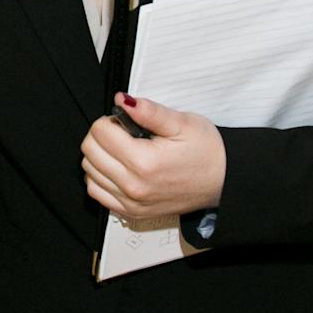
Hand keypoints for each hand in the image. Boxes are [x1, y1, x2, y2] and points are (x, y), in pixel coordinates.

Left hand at [79, 94, 225, 221]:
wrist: (223, 181)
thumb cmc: (207, 152)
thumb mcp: (182, 123)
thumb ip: (149, 111)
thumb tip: (122, 100)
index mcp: (144, 162)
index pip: (99, 132)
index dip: (111, 119)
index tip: (126, 121)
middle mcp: (133, 186)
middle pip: (89, 152)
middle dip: (102, 135)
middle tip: (125, 133)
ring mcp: (131, 203)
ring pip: (89, 172)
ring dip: (100, 156)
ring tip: (125, 150)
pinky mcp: (131, 212)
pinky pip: (97, 193)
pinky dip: (100, 178)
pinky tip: (118, 168)